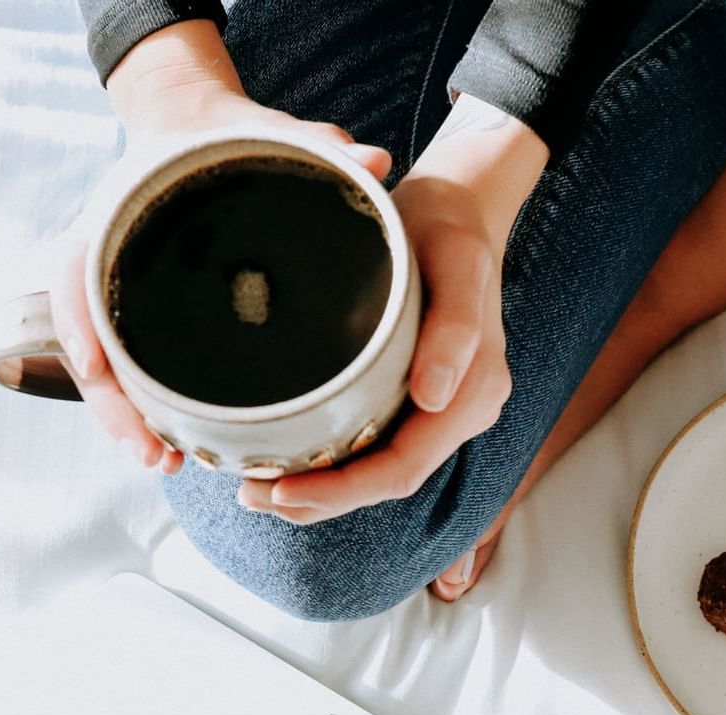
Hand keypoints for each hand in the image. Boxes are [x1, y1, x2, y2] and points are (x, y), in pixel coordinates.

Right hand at [50, 21, 391, 473]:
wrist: (194, 130)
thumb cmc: (228, 137)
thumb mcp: (268, 133)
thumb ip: (317, 145)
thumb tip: (376, 163)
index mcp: (122, 213)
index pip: (78, 269)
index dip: (80, 319)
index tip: (96, 363)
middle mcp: (107, 257)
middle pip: (88, 338)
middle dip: (113, 402)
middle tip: (153, 452)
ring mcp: (118, 291)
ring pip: (106, 367)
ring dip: (127, 419)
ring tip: (166, 463)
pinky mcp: (139, 317)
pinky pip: (130, 368)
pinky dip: (146, 408)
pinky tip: (175, 448)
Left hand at [237, 94, 547, 521]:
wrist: (459, 204)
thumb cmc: (448, 225)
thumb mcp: (457, 260)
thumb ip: (455, 328)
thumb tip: (433, 398)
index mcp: (474, 391)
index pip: (403, 468)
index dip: (342, 491)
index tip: (281, 490)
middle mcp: (461, 409)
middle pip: (388, 482)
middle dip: (322, 500)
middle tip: (252, 497)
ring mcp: (443, 407)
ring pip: (381, 472)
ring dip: (324, 492)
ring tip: (260, 493)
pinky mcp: (421, 397)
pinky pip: (380, 447)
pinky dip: (336, 465)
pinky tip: (292, 464)